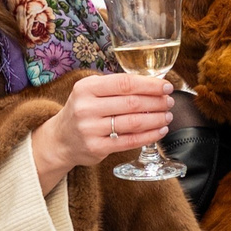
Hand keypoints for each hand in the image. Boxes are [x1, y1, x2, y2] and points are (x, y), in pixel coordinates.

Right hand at [30, 72, 175, 191]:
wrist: (61, 139)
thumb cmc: (83, 110)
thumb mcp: (91, 91)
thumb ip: (116, 86)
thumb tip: (153, 83)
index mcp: (87, 88)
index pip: (125, 83)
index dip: (149, 85)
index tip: (166, 86)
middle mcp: (87, 107)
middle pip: (131, 103)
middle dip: (156, 102)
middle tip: (169, 101)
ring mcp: (91, 129)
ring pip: (133, 122)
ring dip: (156, 119)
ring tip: (167, 116)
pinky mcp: (97, 147)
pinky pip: (130, 140)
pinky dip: (149, 136)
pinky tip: (159, 131)